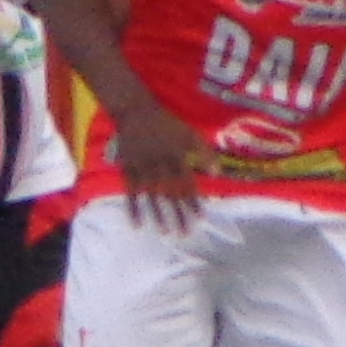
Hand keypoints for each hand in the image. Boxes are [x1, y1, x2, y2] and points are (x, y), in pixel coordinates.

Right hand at [108, 99, 210, 226]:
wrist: (136, 113)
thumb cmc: (166, 124)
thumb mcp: (190, 133)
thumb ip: (204, 152)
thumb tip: (217, 173)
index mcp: (177, 158)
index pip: (187, 184)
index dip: (194, 201)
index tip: (200, 218)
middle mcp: (161, 167)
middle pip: (171, 194)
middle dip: (178, 214)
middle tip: (185, 233)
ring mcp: (143, 170)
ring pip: (152, 197)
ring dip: (159, 215)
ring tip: (165, 232)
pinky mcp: (128, 171)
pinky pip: (131, 194)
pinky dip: (134, 210)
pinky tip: (138, 225)